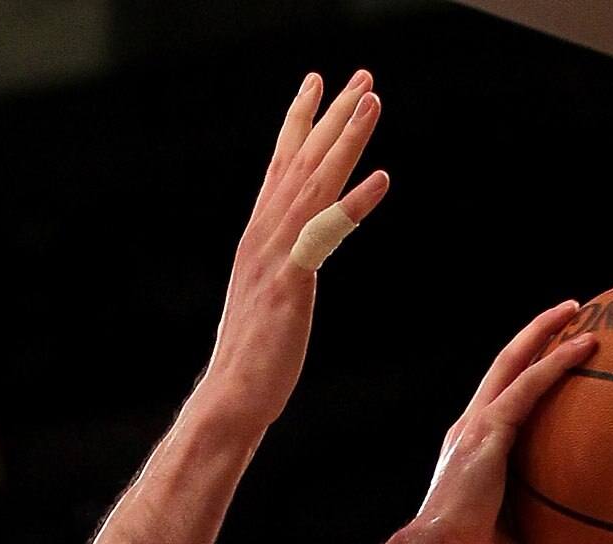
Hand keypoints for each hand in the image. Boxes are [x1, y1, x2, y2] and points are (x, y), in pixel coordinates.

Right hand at [202, 71, 387, 429]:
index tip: (316, 85)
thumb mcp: (271, 301)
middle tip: (362, 77)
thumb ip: (284, 268)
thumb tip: (297, 258)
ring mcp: (276, 257)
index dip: (299, 123)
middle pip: (301, 162)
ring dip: (345, 140)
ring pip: (314, 184)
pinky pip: (325, 235)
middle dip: (331, 115)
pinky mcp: (291, 284)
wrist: (231, 398)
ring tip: (372, 103)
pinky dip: (352, 204)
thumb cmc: (253, 361)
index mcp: (259, 238)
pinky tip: (381, 179)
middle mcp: (264, 236)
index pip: (280, 168)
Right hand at [413, 307, 596, 543]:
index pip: (502, 399)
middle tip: (570, 314)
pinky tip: (586, 344)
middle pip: (505, 365)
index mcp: (473, 450)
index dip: (526, 372)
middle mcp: (471, 428)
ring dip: (545, 331)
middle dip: (536, 335)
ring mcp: (476, 425)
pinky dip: (557, 362)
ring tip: (578, 310)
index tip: (553, 356)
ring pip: (514, 361)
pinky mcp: (486, 430)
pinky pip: (529, 385)